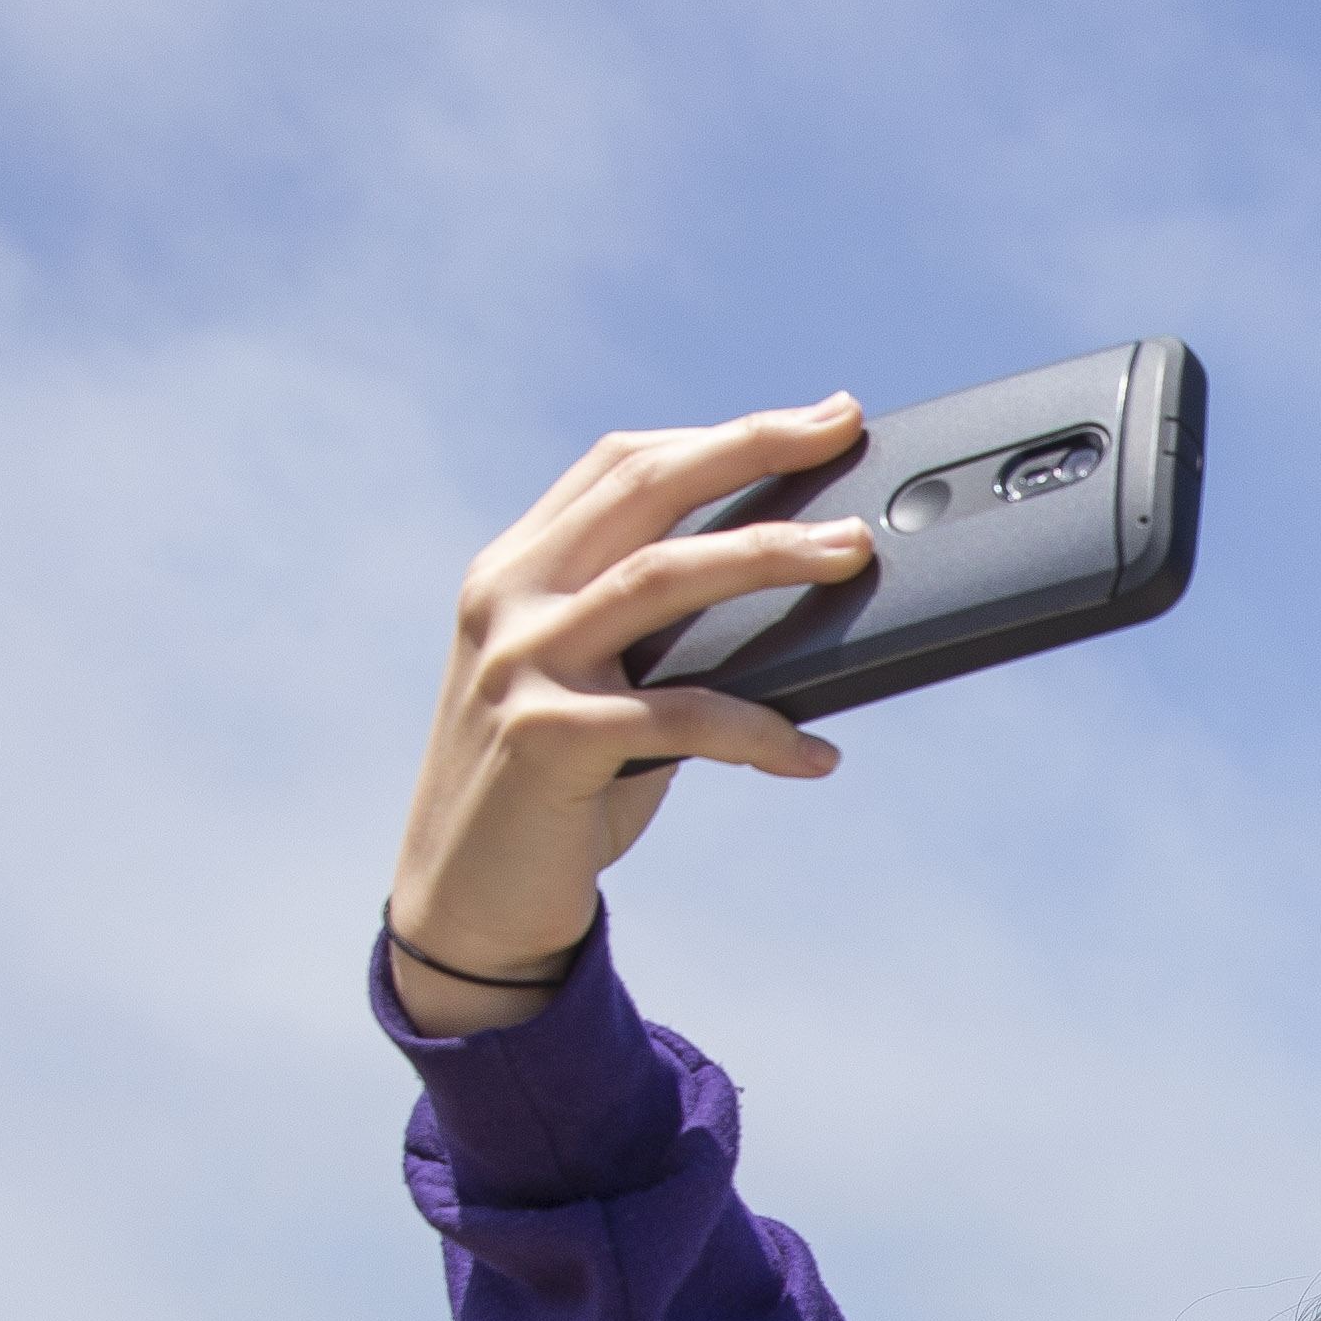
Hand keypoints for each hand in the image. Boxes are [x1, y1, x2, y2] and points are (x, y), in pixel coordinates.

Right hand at [381, 397, 877, 1030]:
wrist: (467, 902)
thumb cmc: (554, 792)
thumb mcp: (597, 689)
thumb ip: (659, 638)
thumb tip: (793, 601)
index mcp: (516, 569)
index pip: (620, 467)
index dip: (720, 434)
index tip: (812, 418)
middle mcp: (509, 598)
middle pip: (644, 492)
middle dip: (751, 450)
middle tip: (843, 433)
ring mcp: (521, 662)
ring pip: (662, 578)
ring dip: (768, 557)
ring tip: (853, 553)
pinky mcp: (546, 738)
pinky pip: (682, 718)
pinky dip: (761, 733)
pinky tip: (816, 756)